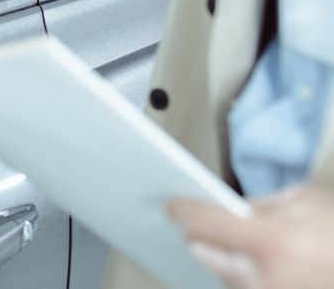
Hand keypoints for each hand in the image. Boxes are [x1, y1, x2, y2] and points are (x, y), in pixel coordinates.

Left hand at [169, 185, 333, 288]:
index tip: (172, 205)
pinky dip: (245, 276)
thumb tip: (227, 208)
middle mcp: (267, 278)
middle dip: (202, 238)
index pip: (204, 224)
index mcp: (274, 242)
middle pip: (206, 255)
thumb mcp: (310, 201)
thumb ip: (262, 205)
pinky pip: (246, 288)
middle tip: (196, 222)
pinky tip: (255, 262)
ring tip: (230, 241)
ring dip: (224, 259)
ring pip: (224, 277)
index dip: (183, 210)